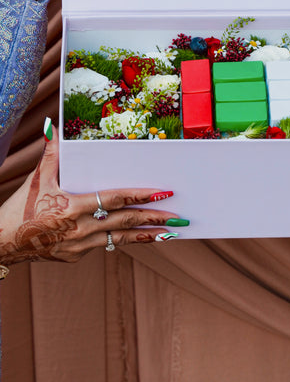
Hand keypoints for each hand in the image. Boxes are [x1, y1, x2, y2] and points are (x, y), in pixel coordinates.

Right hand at [0, 126, 187, 264]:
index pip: (115, 199)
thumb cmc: (19, 208)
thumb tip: (53, 125)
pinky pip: (103, 245)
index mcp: (72, 207)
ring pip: (119, 239)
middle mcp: (80, 229)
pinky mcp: (76, 256)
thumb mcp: (37, 179)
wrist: (1, 244)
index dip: (140, 196)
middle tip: (180, 218)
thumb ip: (50, 152)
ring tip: (169, 234)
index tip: (163, 192)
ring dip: (146, 236)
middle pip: (125, 222)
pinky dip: (121, 240)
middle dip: (155, 219)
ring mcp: (79, 246)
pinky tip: (139, 236)